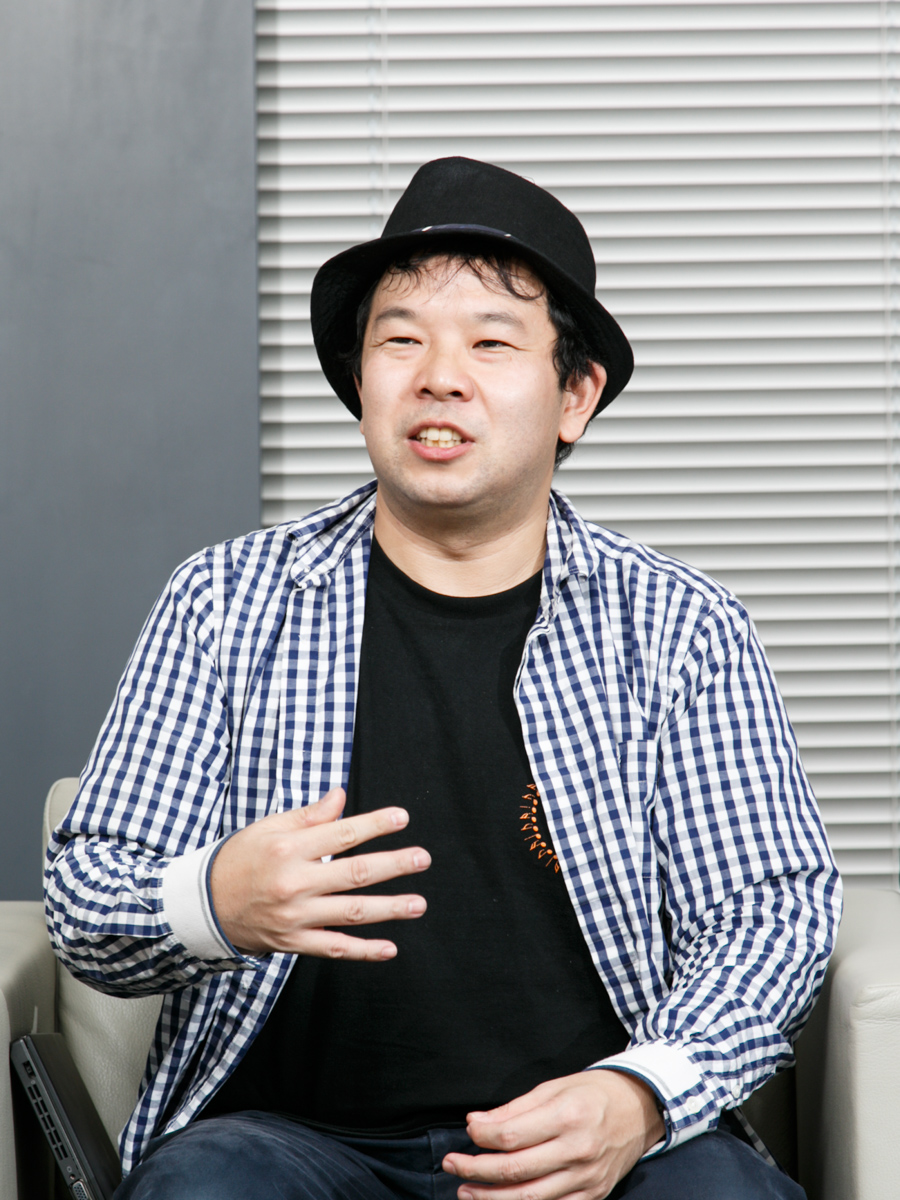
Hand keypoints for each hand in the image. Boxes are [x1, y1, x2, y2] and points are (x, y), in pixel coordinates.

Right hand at [209, 787, 429, 957]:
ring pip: (351, 912)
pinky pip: (334, 948)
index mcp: (288, 848)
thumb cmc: (238, 860)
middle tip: (422, 858)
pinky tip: (390, 948)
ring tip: (418, 903)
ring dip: (390, 909)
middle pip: (355, 873)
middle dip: (394, 865)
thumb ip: (309, 816)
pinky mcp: (293, 942)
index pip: (342, 834)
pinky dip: (364, 951)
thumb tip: (340, 797)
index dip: (375, 825)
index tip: (402, 818)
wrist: (201, 905)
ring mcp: (295, 916)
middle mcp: (295, 882)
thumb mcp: (268, 828)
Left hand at [442, 1070, 663, 1199]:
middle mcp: (578, 1150)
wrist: (640, 1109)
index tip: (467, 1131)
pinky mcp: (594, 1195)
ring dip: (492, 1198)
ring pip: (531, 1198)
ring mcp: (587, 1178)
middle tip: (452, 1166)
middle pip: (515, 1170)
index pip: (511, 1136)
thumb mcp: (554, 1087)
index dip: (481, 1137)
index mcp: (567, 1116)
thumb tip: (477, 1124)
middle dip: (477, 1170)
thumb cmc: (593, 1093)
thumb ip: (514, 1109)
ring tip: (466, 1192)